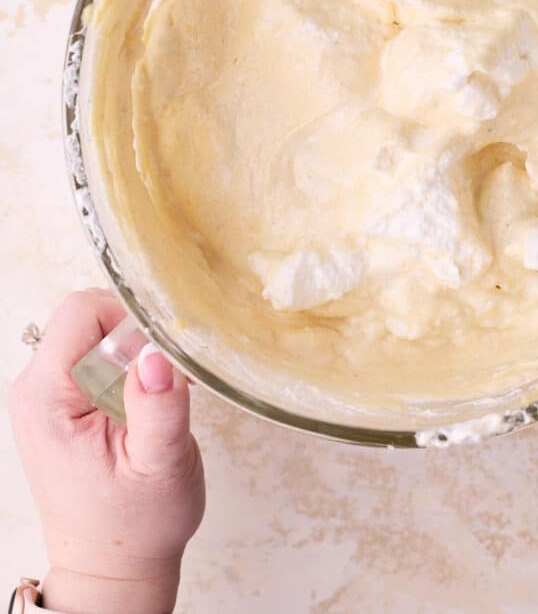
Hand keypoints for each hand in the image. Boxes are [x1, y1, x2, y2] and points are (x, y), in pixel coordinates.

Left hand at [9, 289, 204, 613]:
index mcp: (46, 398)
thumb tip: (156, 354)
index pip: (83, 311)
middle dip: (133, 340)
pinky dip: (125, 370)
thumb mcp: (160, 465)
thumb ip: (158, 406)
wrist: (112, 570)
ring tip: (151, 405)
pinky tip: (140, 409)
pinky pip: (93, 357)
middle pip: (87, 318)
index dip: (129, 323)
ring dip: (131, 356)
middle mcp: (33, 390)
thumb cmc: (135, 525)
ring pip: (92, 335)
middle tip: (160, 389)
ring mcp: (43, 396)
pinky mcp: (58, 404)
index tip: (158, 362)